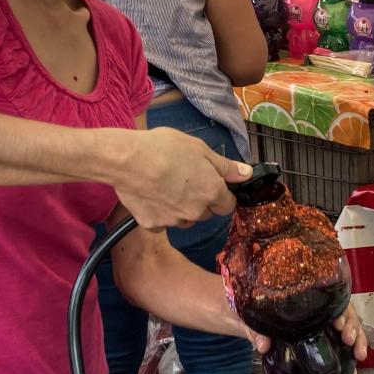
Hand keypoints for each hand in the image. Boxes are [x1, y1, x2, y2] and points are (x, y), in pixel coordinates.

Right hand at [112, 127, 249, 229]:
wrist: (126, 160)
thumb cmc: (164, 148)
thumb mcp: (199, 148)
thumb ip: (225, 166)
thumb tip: (247, 174)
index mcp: (211, 192)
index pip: (228, 205)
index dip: (221, 193)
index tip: (210, 182)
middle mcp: (196, 212)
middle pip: (206, 212)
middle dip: (200, 200)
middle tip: (184, 178)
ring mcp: (173, 221)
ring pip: (184, 219)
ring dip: (181, 208)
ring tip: (165, 184)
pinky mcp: (152, 225)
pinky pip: (161, 222)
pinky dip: (159, 212)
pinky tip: (150, 194)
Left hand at [245, 304, 368, 363]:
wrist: (236, 310)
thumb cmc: (244, 304)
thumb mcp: (246, 314)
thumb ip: (254, 328)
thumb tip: (263, 346)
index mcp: (300, 295)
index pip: (326, 298)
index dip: (337, 309)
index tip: (339, 324)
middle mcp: (313, 306)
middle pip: (341, 311)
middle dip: (352, 325)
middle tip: (351, 341)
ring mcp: (316, 321)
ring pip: (345, 326)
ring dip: (356, 339)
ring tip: (359, 356)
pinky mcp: (315, 337)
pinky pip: (336, 343)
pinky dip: (347, 357)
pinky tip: (353, 372)